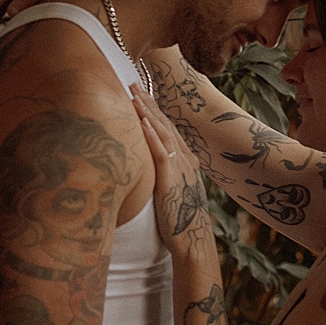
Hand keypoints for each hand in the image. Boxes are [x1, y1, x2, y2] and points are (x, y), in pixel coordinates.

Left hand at [130, 85, 205, 255]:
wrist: (193, 241)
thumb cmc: (180, 221)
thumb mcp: (172, 192)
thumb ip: (163, 177)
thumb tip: (149, 170)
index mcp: (184, 161)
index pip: (166, 129)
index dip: (153, 110)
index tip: (140, 93)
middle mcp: (183, 159)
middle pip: (163, 124)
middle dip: (148, 103)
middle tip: (132, 83)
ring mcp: (179, 167)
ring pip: (161, 133)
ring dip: (147, 112)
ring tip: (133, 93)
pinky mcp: (171, 179)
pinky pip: (161, 151)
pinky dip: (151, 135)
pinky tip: (141, 121)